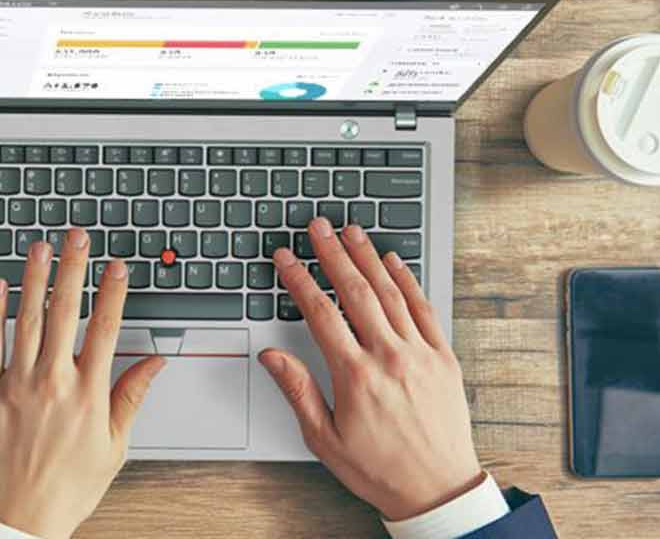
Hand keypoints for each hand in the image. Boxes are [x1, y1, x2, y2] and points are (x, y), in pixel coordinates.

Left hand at [0, 229, 165, 538]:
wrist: (19, 518)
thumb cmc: (67, 486)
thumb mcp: (114, 445)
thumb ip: (132, 396)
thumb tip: (155, 362)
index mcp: (88, 393)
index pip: (106, 327)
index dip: (113, 290)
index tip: (117, 265)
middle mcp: (53, 380)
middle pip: (65, 310)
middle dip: (72, 267)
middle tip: (76, 236)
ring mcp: (16, 384)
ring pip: (27, 318)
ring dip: (35, 278)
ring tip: (41, 247)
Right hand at [261, 218, 481, 521]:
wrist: (437, 488)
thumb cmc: (379, 468)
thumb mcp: (325, 439)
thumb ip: (298, 391)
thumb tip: (272, 357)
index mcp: (355, 376)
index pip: (320, 313)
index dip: (300, 280)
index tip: (286, 259)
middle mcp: (389, 357)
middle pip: (356, 291)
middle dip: (332, 254)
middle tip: (318, 227)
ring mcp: (419, 354)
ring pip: (390, 293)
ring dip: (367, 258)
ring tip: (351, 232)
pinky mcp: (443, 357)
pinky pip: (423, 309)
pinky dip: (407, 281)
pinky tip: (393, 261)